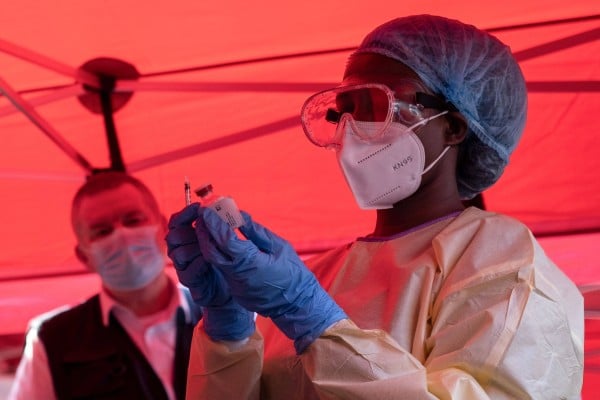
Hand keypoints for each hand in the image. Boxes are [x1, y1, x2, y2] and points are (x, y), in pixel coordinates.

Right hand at [166, 203, 253, 340]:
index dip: (186, 213)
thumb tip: (227, 203)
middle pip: (173, 235)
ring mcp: (185, 268)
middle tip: (205, 229)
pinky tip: (211, 262)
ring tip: (211, 248)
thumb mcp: (229, 238)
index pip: (177, 221)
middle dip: (189, 230)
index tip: (198, 207)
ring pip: (177, 253)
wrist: (238, 290)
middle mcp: (184, 251)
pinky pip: (187, 272)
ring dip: (195, 247)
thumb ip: (224, 223)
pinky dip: (199, 264)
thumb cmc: (232, 261)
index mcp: (191, 237)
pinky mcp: (191, 283)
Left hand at [196, 208, 346, 353]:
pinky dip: (219, 253)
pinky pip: (223, 269)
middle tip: (203, 213)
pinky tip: (221, 241)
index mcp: (251, 262)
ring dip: (209, 242)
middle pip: (212, 251)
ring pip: (215, 261)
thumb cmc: (294, 273)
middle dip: (205, 230)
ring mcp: (236, 286)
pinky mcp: (236, 291)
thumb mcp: (279, 246)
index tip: (208, 207)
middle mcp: (239, 275)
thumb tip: (239, 215)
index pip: (225, 240)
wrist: (298, 305)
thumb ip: (256, 231)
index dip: (215, 223)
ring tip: (209, 224)